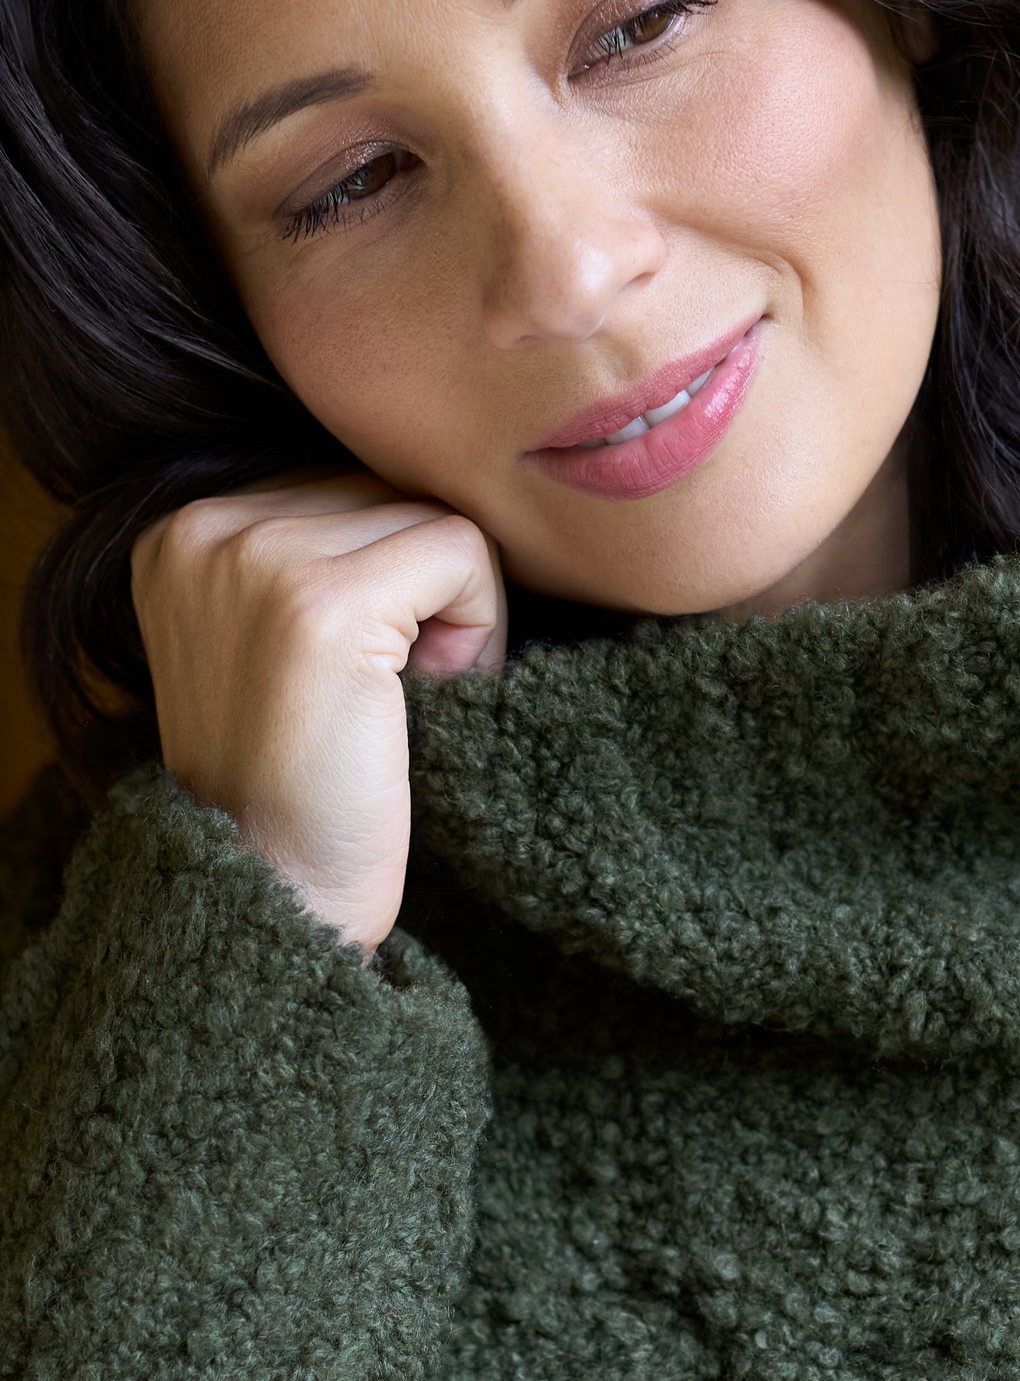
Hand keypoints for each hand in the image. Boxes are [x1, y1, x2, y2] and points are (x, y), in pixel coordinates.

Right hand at [131, 469, 505, 955]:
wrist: (280, 898)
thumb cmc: (300, 789)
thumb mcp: (281, 645)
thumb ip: (324, 555)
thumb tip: (433, 482)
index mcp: (179, 532)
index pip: (341, 482)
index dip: (388, 577)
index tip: (366, 676)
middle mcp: (201, 528)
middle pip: (384, 487)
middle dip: (420, 586)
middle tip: (400, 695)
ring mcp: (257, 559)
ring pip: (429, 513)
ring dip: (451, 610)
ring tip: (406, 701)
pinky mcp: (324, 603)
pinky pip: (463, 551)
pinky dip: (479, 626)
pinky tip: (436, 697)